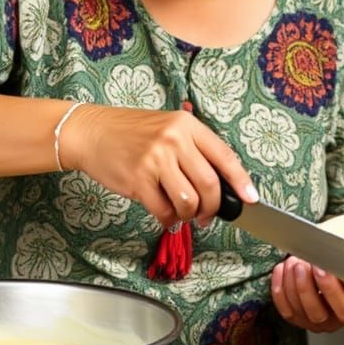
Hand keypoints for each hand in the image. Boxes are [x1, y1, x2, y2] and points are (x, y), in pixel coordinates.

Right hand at [62, 104, 256, 227]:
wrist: (92, 132)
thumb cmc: (130, 132)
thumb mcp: (167, 127)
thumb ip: (193, 149)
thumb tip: (220, 183)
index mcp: (187, 125)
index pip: (224, 155)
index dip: (241, 180)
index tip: (251, 198)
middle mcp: (174, 140)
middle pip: (210, 184)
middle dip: (213, 207)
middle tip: (208, 216)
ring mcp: (155, 160)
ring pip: (189, 200)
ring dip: (190, 215)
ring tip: (183, 214)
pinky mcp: (138, 180)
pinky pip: (164, 210)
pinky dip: (169, 219)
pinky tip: (165, 215)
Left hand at [270, 256, 343, 332]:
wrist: (326, 264)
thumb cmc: (343, 259)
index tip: (342, 267)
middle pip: (340, 312)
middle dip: (326, 287)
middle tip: (316, 266)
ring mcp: (322, 321)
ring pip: (310, 312)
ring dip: (300, 286)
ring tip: (296, 263)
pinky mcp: (300, 319)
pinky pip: (288, 311)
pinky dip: (281, 290)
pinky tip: (283, 269)